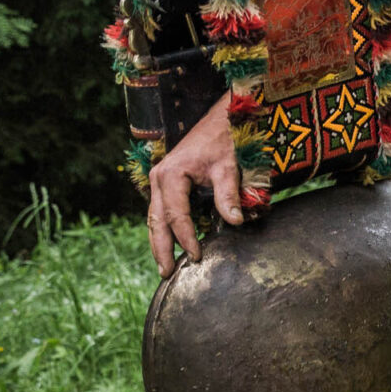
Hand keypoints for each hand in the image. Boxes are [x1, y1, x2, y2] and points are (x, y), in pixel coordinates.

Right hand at [147, 96, 243, 274]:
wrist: (221, 118)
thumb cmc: (225, 139)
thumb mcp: (229, 166)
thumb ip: (229, 194)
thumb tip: (234, 222)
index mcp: (171, 175)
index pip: (177, 215)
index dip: (187, 238)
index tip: (198, 256)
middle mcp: (159, 178)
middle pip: (157, 220)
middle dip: (161, 248)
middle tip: (167, 272)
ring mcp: (160, 180)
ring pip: (156, 217)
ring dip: (160, 241)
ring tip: (165, 265)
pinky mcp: (168, 182)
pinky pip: (163, 210)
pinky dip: (166, 228)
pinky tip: (173, 244)